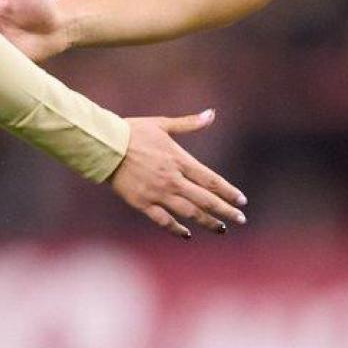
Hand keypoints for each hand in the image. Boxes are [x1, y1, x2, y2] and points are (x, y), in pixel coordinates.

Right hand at [110, 109, 246, 238]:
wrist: (105, 146)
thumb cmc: (133, 132)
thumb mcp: (162, 124)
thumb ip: (189, 123)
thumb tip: (212, 113)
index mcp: (179, 160)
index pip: (211, 180)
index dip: (228, 192)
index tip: (242, 201)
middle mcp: (172, 179)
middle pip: (205, 200)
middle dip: (225, 211)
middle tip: (240, 220)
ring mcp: (157, 193)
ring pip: (188, 213)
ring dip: (206, 222)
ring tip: (220, 229)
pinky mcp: (142, 203)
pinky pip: (163, 220)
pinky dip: (176, 228)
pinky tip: (187, 234)